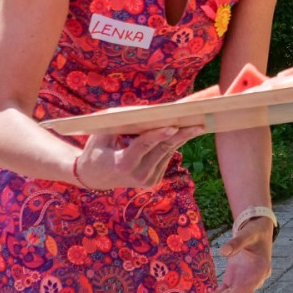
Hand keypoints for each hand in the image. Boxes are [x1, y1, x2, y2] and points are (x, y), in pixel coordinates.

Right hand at [75, 126, 201, 190]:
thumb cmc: (96, 149)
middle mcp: (138, 175)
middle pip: (162, 150)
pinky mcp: (155, 180)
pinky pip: (166, 157)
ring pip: (167, 152)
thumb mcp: (102, 134)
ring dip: (182, 138)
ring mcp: (148, 180)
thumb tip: (148, 111)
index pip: (143, 146)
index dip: (158, 135)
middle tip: (198, 124)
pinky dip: (174, 143)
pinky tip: (186, 131)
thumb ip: (121, 122)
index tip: (174, 126)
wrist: (93, 177)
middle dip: (181, 135)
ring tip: (198, 124)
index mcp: (122, 164)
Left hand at [194, 223, 273, 292]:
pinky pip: (223, 291)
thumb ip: (237, 242)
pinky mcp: (234, 279)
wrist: (257, 231)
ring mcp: (242, 281)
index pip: (248, 287)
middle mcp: (252, 280)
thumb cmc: (255, 232)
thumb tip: (223, 252)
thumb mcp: (248, 234)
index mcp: (261, 270)